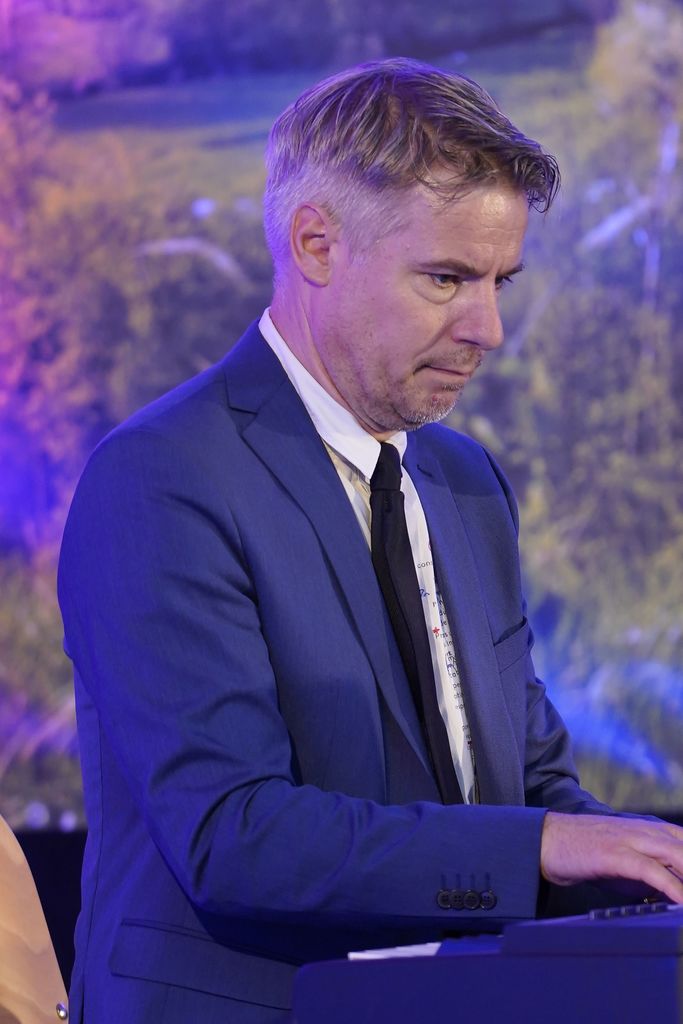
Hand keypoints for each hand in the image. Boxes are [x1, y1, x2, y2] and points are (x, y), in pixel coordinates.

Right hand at [540, 812, 682, 903]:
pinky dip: (673, 888)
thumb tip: (672, 894)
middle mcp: (647, 830)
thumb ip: (655, 874)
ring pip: (678, 856)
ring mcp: (632, 840)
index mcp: (652, 829)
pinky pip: (653, 871)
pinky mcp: (616, 854)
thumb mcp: (627, 861)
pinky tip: (681, 903)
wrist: (547, 840)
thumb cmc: (585, 852)